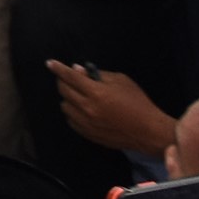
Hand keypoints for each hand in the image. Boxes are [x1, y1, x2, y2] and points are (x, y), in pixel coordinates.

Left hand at [48, 59, 173, 155]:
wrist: (148, 131)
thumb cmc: (137, 102)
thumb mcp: (121, 81)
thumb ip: (98, 75)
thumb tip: (78, 70)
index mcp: (96, 93)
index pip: (70, 77)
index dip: (58, 68)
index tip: (50, 63)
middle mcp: (87, 108)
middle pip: (64, 91)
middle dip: (63, 81)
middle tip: (69, 78)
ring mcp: (87, 123)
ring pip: (65, 107)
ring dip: (68, 98)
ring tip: (79, 95)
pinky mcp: (89, 135)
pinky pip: (71, 121)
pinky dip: (73, 112)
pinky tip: (82, 109)